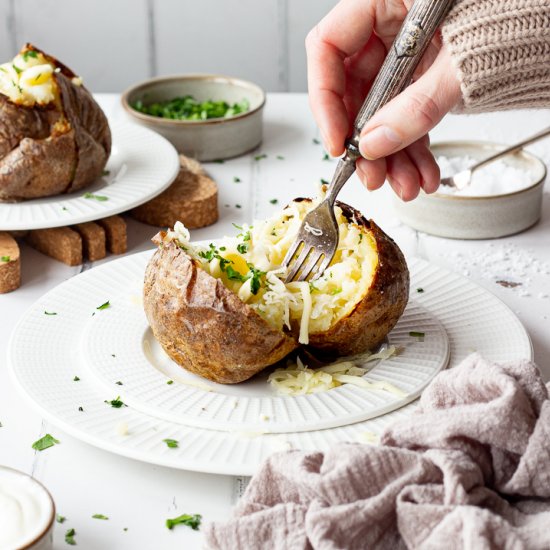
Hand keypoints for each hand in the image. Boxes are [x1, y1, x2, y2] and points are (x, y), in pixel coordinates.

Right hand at [306, 0, 461, 200]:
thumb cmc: (518, 10)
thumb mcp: (460, 61)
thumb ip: (414, 106)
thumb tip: (374, 145)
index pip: (328, 48)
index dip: (324, 99)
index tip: (338, 142)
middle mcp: (389, 25)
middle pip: (353, 89)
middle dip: (366, 141)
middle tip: (372, 175)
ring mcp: (407, 53)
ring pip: (381, 111)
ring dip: (392, 155)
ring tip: (405, 185)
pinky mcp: (426, 75)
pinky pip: (409, 115)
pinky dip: (415, 146)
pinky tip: (422, 172)